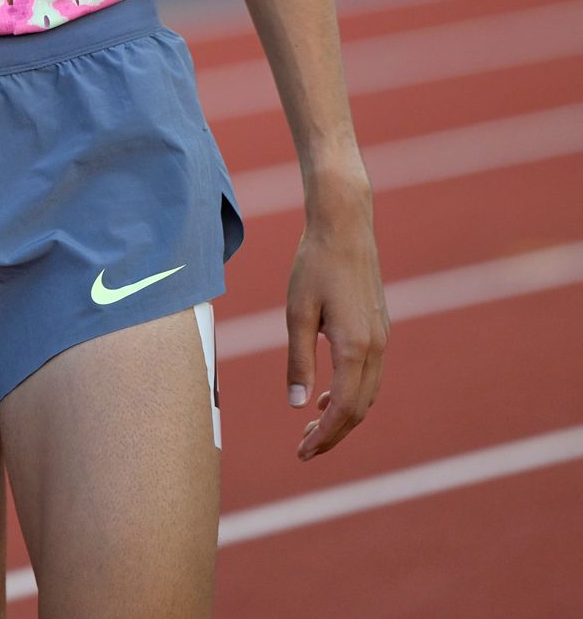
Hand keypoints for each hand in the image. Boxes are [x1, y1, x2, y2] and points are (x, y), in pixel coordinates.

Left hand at [285, 203, 389, 463]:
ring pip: (367, 394)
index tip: (302, 454)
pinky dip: (351, 393)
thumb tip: (297, 406)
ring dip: (343, 415)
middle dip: (333, 434)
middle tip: (303, 448)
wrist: (345, 226)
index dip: (326, 437)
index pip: (344, 409)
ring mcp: (381, 338)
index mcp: (355, 347)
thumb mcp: (297, 313)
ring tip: (312, 426)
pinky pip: (370, 375)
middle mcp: (376, 348)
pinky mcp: (379, 328)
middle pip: (359, 409)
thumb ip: (298, 361)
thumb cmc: (315, 265)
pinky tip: (327, 393)